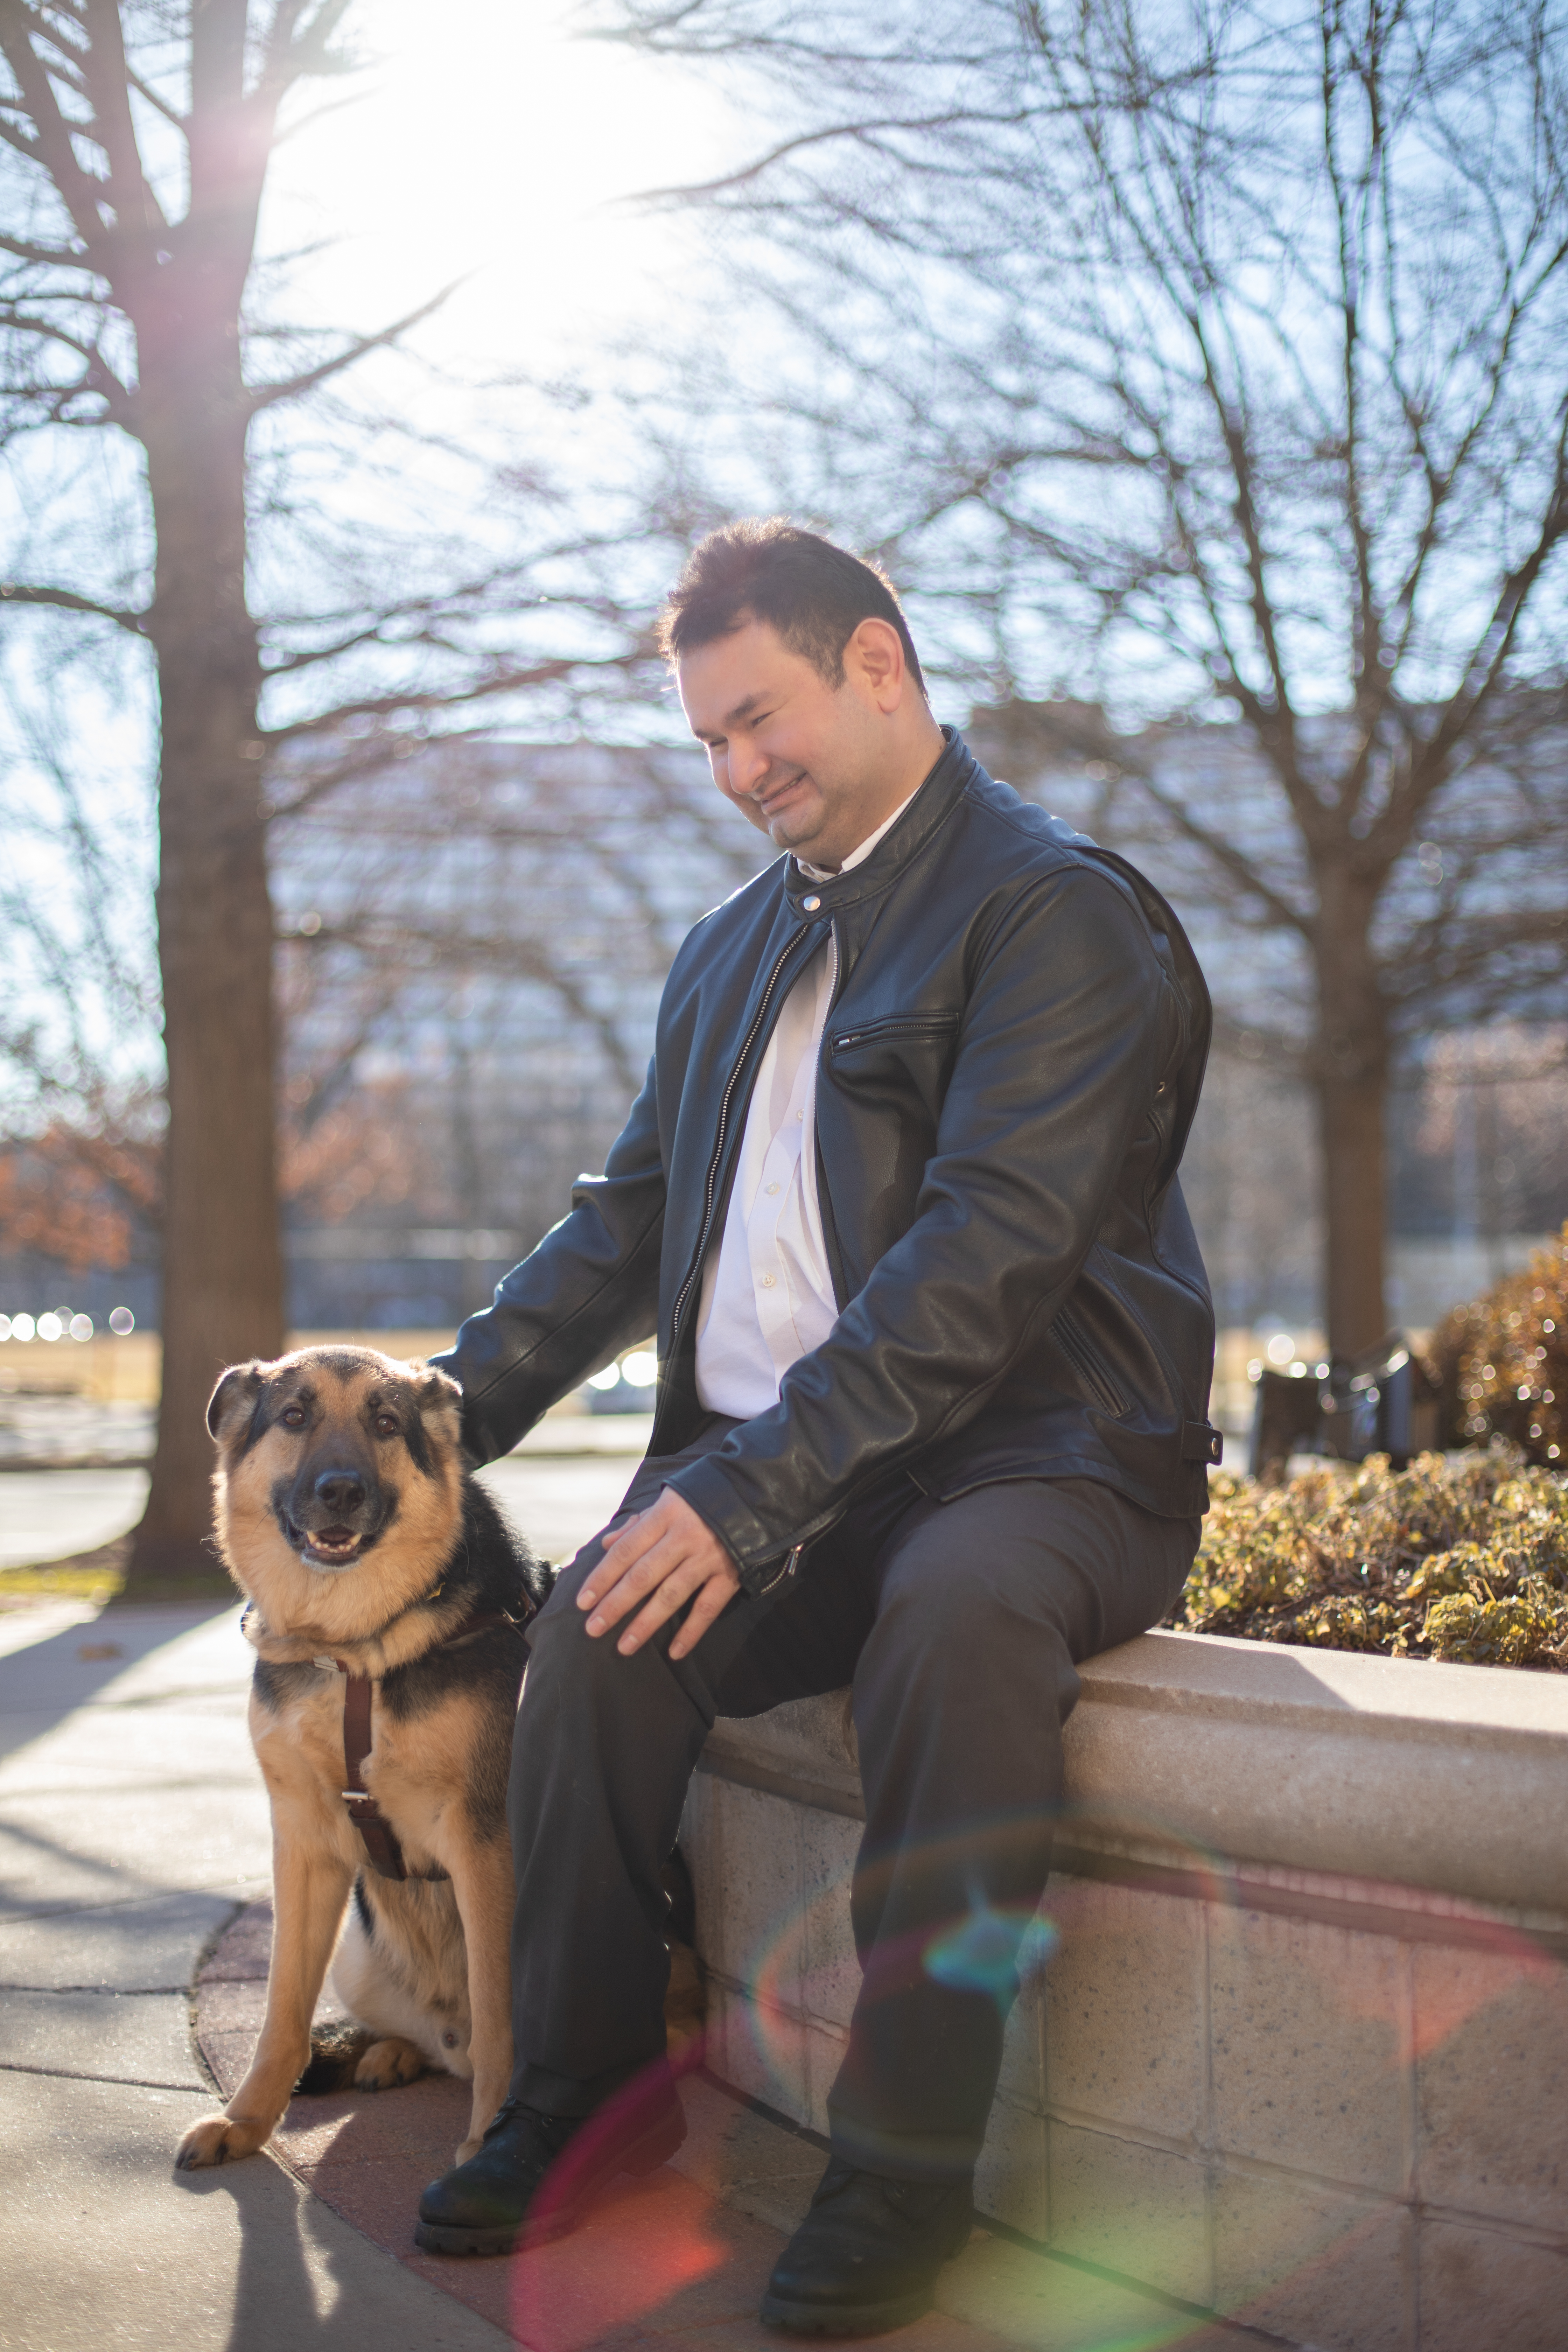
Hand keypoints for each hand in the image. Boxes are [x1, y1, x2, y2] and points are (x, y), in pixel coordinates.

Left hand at [578, 1488, 740, 1658]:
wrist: (759, 1492)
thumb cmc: (705, 1497)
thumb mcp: (669, 1501)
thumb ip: (638, 1525)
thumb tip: (606, 1544)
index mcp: (665, 1515)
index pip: (625, 1550)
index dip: (602, 1577)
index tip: (583, 1601)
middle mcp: (684, 1536)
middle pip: (642, 1576)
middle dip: (615, 1605)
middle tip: (593, 1629)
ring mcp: (708, 1557)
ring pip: (671, 1595)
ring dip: (645, 1623)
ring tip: (623, 1646)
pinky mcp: (731, 1573)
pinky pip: (708, 1607)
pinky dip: (691, 1631)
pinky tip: (674, 1652)